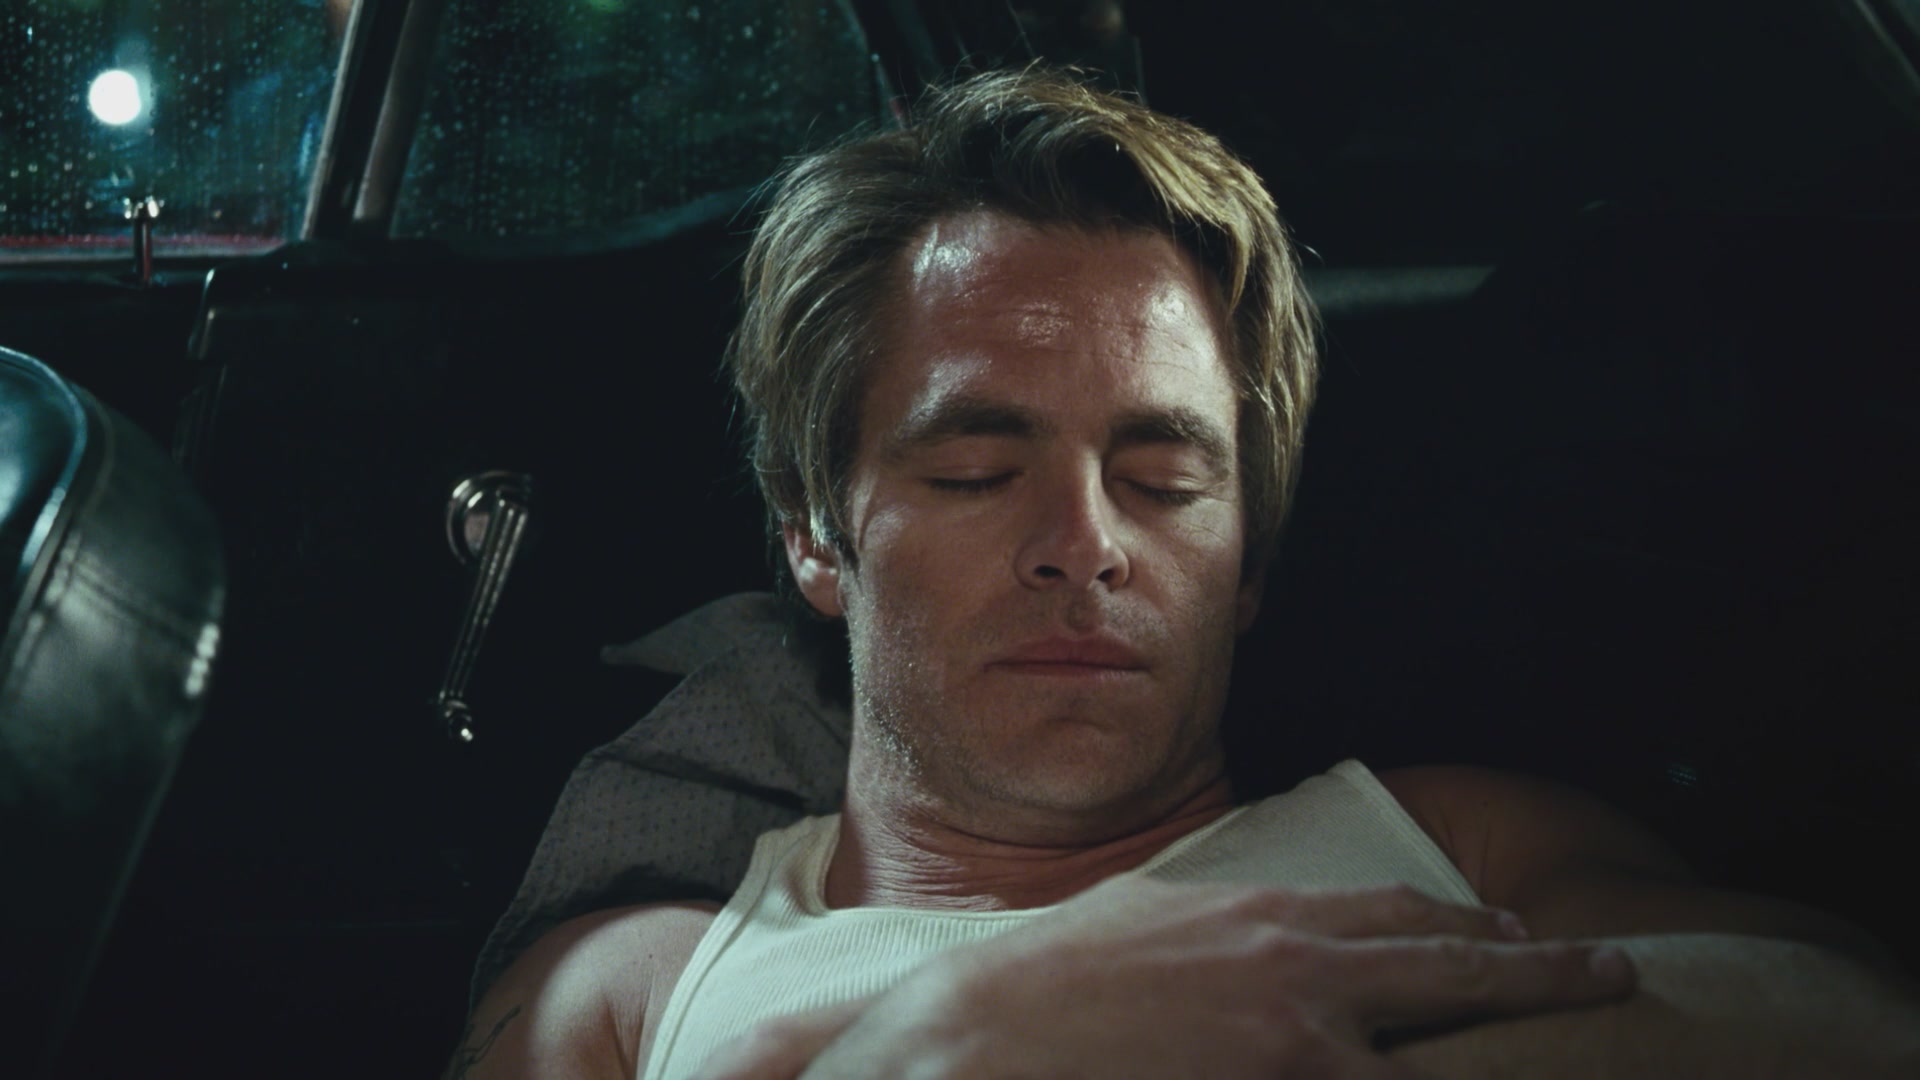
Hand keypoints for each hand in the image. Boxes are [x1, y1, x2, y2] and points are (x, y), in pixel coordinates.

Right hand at [746, 877, 1636, 1078]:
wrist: (967, 1044)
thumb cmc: (1038, 990)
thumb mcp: (1135, 924)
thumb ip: (1210, 924)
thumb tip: (1251, 934)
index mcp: (1259, 919)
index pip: (1393, 915)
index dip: (1464, 929)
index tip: (1510, 933)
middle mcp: (1298, 975)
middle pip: (1452, 971)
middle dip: (1543, 973)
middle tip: (1613, 973)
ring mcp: (1301, 1052)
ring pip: (1437, 1062)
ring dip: (1496, 1058)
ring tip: (1568, 1053)